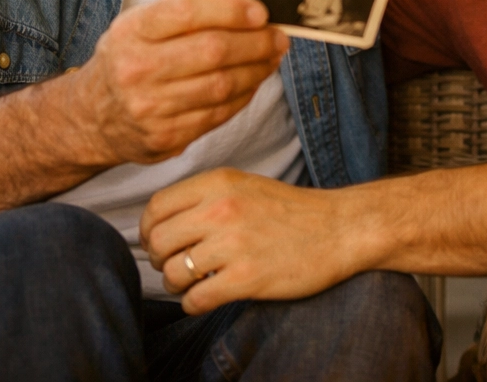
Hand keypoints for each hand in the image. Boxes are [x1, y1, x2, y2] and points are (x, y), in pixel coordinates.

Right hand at [71, 0, 288, 164]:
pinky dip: (244, 96)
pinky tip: (253, 82)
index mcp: (132, 31)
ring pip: (221, 85)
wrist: (91, 115)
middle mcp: (136, 69)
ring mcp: (149, 108)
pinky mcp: (165, 138)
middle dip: (255, 42)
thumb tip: (248, 9)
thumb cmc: (129, 58)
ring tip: (272, 58)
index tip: (260, 12)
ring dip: (257, 70)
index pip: (187, 11)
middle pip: (212, 51)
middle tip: (278, 37)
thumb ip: (188, 12)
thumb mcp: (142, 23)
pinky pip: (218, 114)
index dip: (230, 10)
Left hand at [140, 169, 354, 312]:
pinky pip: (195, 299)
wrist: (338, 228)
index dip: (149, 230)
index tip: (157, 242)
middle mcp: (222, 209)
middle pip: (158, 241)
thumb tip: (159, 224)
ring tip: (195, 282)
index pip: (157, 207)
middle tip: (176, 265)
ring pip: (172, 273)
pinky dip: (194, 304)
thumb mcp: (244, 186)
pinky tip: (209, 297)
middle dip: (160, 260)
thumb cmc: (289, 210)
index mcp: (219, 182)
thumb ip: (204, 197)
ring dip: (177, 285)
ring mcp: (234, 244)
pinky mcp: (247, 278)